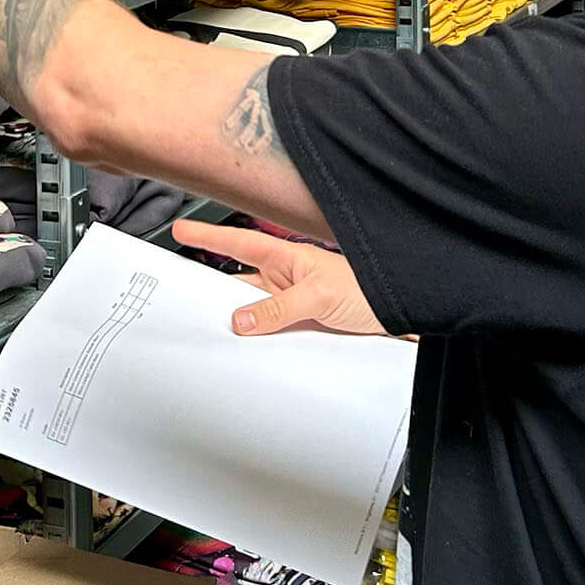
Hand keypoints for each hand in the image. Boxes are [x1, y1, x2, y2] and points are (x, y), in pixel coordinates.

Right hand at [171, 220, 389, 337]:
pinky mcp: (300, 326)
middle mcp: (285, 279)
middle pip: (237, 284)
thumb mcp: (318, 296)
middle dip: (211, 290)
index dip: (209, 237)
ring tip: (209, 332)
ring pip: (251, 312)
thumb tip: (240, 321)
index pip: (239, 245)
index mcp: (286, 259)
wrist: (404, 314)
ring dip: (235, 322)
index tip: (181, 231)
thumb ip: (277, 310)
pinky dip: (255, 342)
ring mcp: (290, 304)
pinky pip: (268, 333)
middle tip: (180, 299)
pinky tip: (244, 353)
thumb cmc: (369, 289)